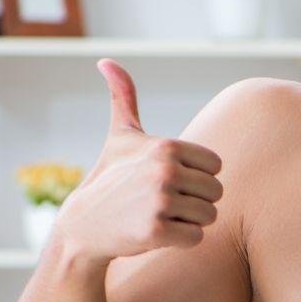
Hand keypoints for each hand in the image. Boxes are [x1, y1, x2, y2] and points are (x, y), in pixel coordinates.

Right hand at [48, 59, 224, 261]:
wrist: (84, 224)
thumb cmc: (111, 177)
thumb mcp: (120, 137)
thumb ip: (123, 99)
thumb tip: (106, 61)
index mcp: (166, 146)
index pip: (216, 167)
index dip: (197, 177)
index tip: (169, 180)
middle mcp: (165, 170)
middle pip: (216, 193)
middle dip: (195, 201)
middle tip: (163, 202)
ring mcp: (160, 201)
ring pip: (209, 216)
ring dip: (188, 221)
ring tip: (159, 215)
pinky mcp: (157, 230)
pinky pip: (197, 237)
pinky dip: (181, 240)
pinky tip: (156, 232)